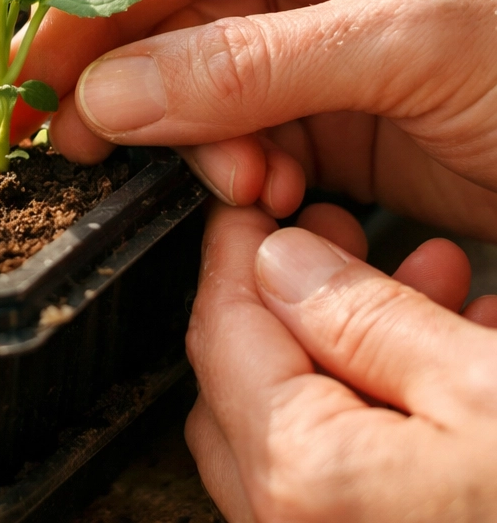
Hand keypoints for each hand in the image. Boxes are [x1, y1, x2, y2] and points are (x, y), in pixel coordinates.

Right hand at [0, 0, 496, 237]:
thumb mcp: (410, 39)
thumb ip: (251, 64)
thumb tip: (106, 95)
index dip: (87, 8)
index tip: (26, 71)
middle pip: (169, 23)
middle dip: (132, 90)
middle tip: (75, 147)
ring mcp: (312, 45)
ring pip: (198, 93)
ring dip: (198, 148)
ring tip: (246, 190)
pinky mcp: (327, 117)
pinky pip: (243, 143)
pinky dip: (241, 179)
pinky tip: (275, 199)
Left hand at [187, 201, 496, 521]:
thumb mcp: (489, 389)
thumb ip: (365, 318)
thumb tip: (281, 260)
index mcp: (306, 479)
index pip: (221, 328)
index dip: (238, 252)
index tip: (258, 211)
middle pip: (244, 377)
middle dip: (291, 298)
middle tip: (338, 243)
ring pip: (295, 422)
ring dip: (345, 346)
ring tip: (425, 288)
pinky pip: (341, 476)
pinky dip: (374, 410)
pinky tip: (451, 365)